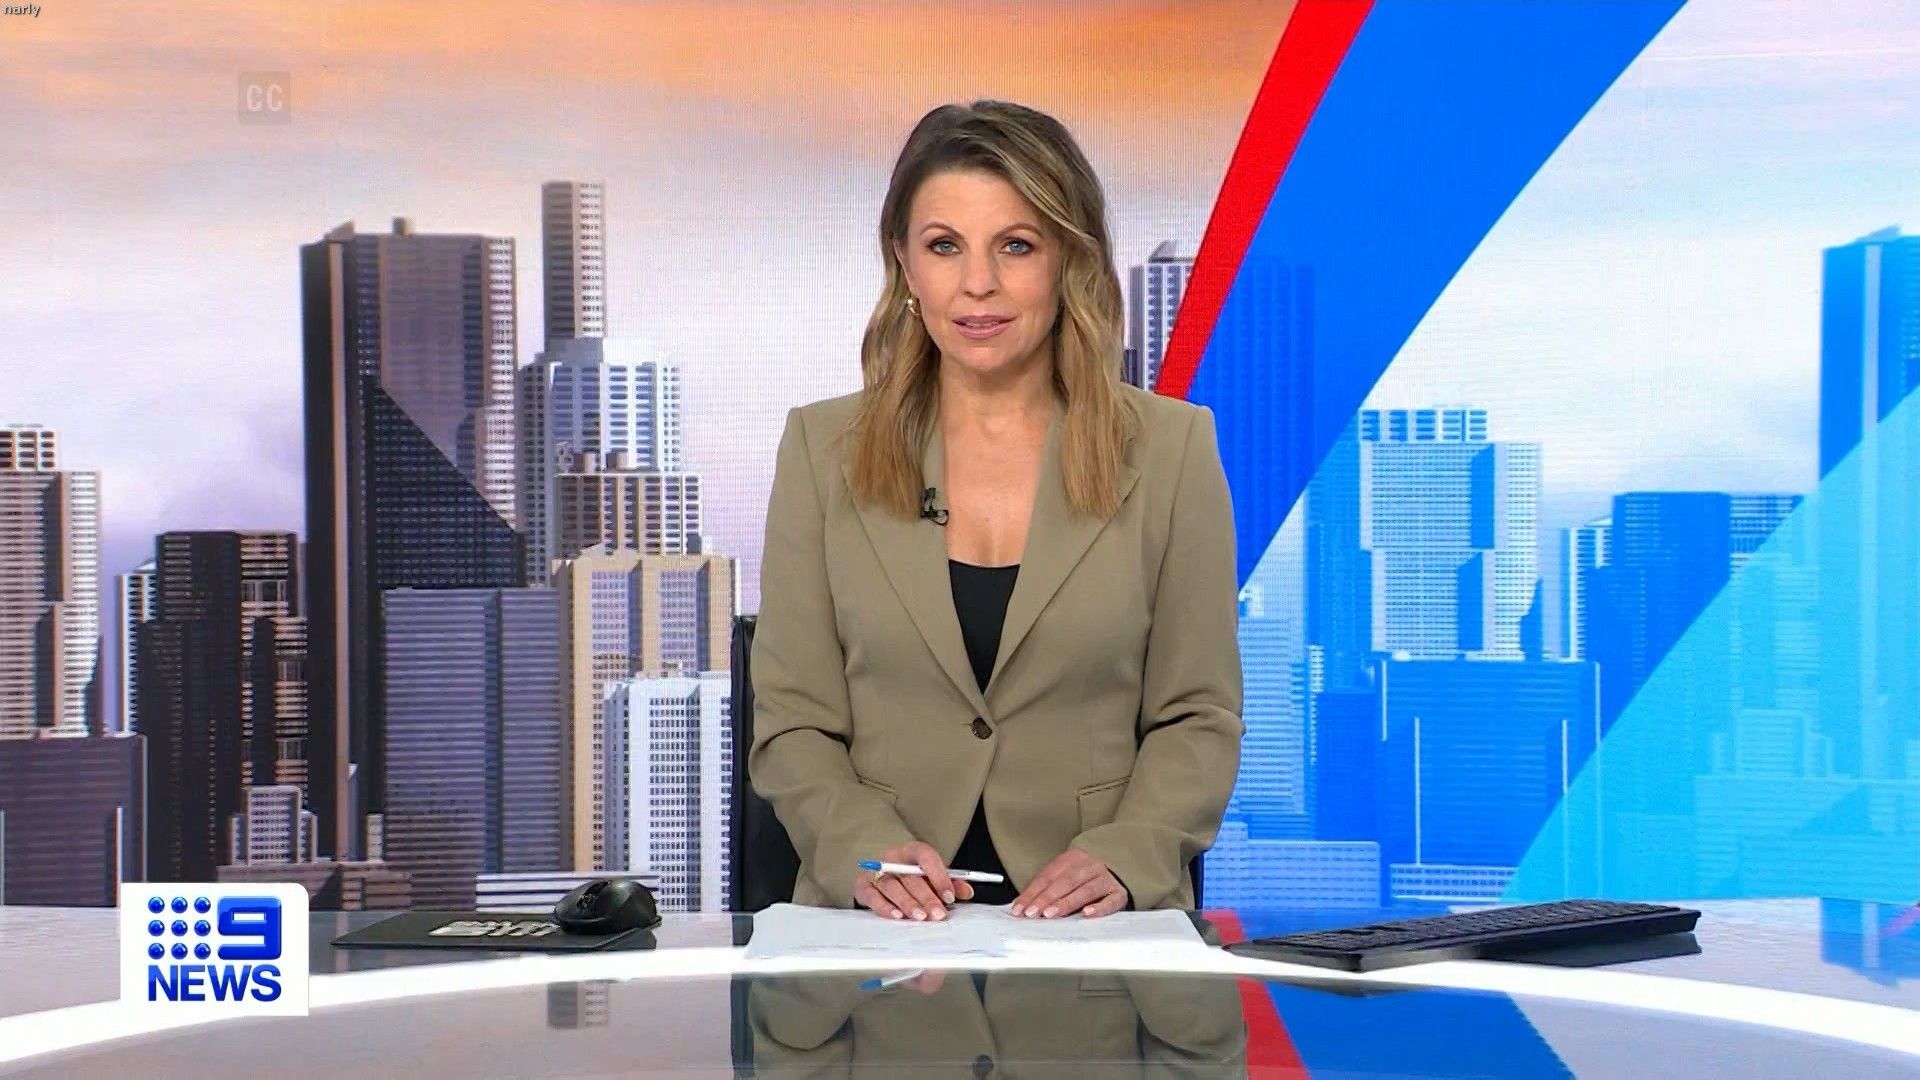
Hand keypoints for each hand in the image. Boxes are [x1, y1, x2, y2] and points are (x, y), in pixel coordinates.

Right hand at [852, 841, 974, 920]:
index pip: (926, 857)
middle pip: (910, 876)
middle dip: (926, 897)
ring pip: (892, 886)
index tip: (949, 896)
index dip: (939, 876)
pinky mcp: (862, 885)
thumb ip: (950, 883)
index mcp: (912, 851)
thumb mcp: (931, 876)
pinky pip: (872, 896)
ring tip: (920, 917)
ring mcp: (875, 871)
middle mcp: (892, 858)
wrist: (882, 874)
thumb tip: (967, 892)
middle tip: (938, 914)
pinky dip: (884, 907)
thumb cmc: (911, 877)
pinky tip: (897, 916)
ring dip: (908, 903)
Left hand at [1011, 849, 1126, 918]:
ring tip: (1050, 914)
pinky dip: (1099, 908)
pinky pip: (1110, 901)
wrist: (1120, 866)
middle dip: (1046, 898)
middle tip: (1032, 913)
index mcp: (1072, 858)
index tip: (1019, 909)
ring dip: (1066, 903)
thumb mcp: (1064, 875)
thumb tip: (1020, 906)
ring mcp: (1105, 879)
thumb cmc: (1084, 877)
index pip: (1048, 876)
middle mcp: (1089, 866)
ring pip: (1085, 891)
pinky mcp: (1118, 893)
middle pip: (1065, 882)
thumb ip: (1045, 888)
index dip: (1032, 893)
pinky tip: (1086, 914)